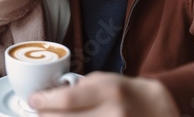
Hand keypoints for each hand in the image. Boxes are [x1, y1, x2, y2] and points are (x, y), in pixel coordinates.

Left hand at [28, 72, 178, 116]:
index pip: (67, 99)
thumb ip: (78, 88)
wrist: (160, 108)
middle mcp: (113, 114)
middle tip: (38, 112)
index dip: (44, 101)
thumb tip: (49, 97)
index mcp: (109, 91)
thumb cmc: (127, 92)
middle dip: (45, 116)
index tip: (33, 100)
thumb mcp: (105, 79)